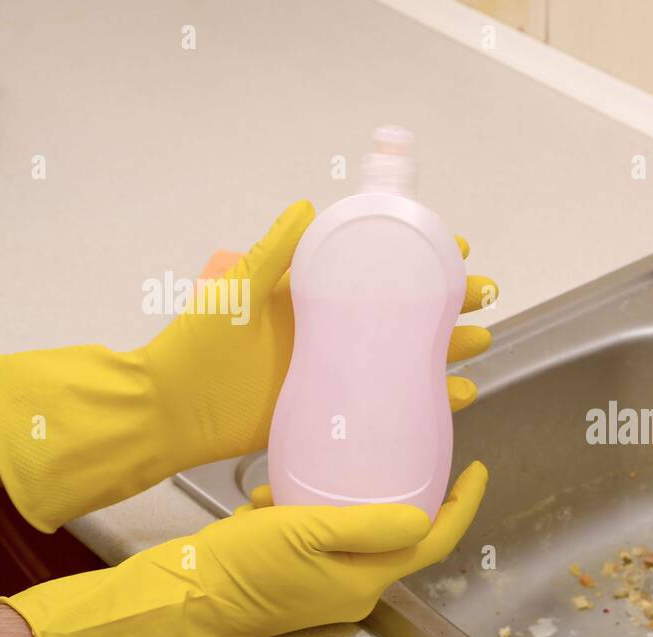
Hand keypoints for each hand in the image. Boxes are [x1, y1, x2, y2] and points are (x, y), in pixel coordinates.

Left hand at [0, 202, 496, 532]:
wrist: (172, 411)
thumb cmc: (199, 346)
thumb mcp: (238, 291)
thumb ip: (273, 254)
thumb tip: (309, 207)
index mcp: (312, 299)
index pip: (376, 272)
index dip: (416, 258)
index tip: (455, 247)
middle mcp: (333, 334)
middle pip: (403, 315)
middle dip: (447, 304)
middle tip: (480, 296)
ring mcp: (338, 373)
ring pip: (406, 358)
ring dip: (446, 350)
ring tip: (478, 343)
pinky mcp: (336, 411)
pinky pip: (390, 403)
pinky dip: (426, 398)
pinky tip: (456, 395)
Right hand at [0, 461, 486, 636]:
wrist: (184, 601)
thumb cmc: (242, 568)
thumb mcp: (307, 532)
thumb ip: (371, 525)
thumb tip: (425, 517)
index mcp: (367, 580)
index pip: (435, 540)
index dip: (463, 504)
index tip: (479, 468)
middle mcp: (355, 590)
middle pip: (402, 538)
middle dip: (410, 496)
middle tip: (415, 454)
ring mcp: (326, 589)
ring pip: (358, 535)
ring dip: (349, 502)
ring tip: (326, 472)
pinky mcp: (299, 582)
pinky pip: (322, 541)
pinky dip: (310, 514)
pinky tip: (275, 498)